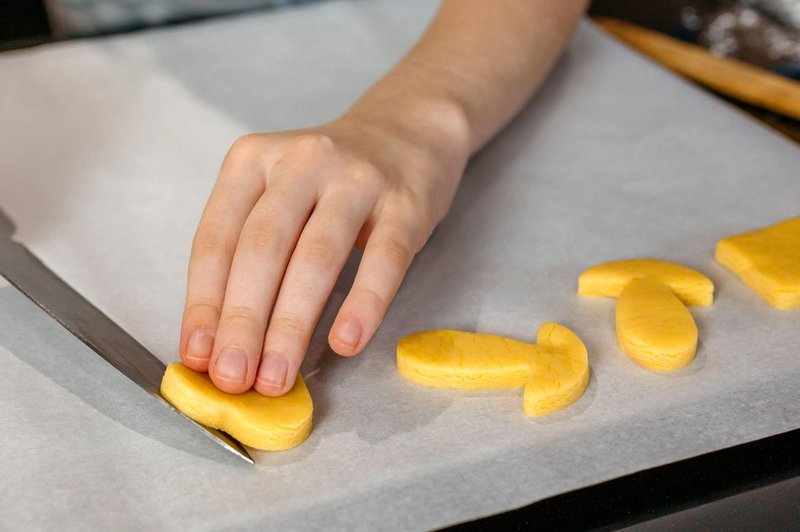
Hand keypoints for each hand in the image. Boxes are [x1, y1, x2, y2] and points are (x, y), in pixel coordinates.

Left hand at [178, 105, 468, 395]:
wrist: (408, 130)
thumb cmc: (330, 181)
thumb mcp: (278, 195)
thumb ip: (250, 253)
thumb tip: (221, 341)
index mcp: (252, 161)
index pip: (216, 239)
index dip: (203, 303)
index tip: (199, 357)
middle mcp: (300, 162)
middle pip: (262, 248)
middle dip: (243, 321)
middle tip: (234, 377)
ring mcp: (356, 178)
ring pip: (317, 256)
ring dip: (292, 323)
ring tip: (278, 375)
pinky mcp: (406, 201)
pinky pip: (384, 259)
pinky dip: (363, 303)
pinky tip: (346, 342)